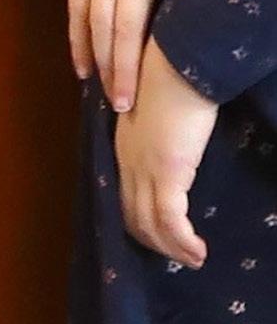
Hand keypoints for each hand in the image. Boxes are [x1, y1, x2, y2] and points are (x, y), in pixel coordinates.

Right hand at [41, 0, 180, 113]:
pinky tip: (79, 68)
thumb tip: (194, 15)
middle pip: (115, 33)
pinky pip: (74, 14)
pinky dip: (76, 42)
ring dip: (97, 62)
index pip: (142, 25)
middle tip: (122, 108)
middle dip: (118, 71)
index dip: (141, 59)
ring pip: (93, 27)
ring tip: (100, 95)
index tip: (145, 91)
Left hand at [115, 40, 219, 267]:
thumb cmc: (175, 80)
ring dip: (171, 248)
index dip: (142, 223)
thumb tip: (176, 143)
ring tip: (193, 259)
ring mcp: (144, 169)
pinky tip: (198, 250)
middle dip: (155, 243)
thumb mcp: (161, 113)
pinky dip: (181, 240)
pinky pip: (170, 219)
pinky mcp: (166, 171)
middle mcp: (128, 164)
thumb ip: (162, 133)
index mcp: (125, 150)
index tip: (163, 238)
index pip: (126, 199)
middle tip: (180, 257)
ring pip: (149, 225)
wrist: (178, 63)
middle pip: (132, 218)